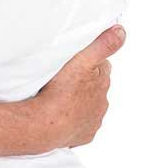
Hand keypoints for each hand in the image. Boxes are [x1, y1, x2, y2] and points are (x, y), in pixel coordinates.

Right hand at [33, 25, 125, 148]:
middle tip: (65, 79)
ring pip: (89, 107)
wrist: (45, 125)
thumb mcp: (82, 60)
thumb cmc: (60, 92)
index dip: (90, 62)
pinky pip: (81, 126)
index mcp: (103, 82)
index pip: (102, 66)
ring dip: (79, 102)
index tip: (77, 62)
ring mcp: (93, 121)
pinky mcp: (83, 136)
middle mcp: (102, 102)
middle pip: (96, 87)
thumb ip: (103, 45)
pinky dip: (73, 121)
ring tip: (61, 98)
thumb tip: (121, 32)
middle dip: (85, 83)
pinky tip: (62, 116)